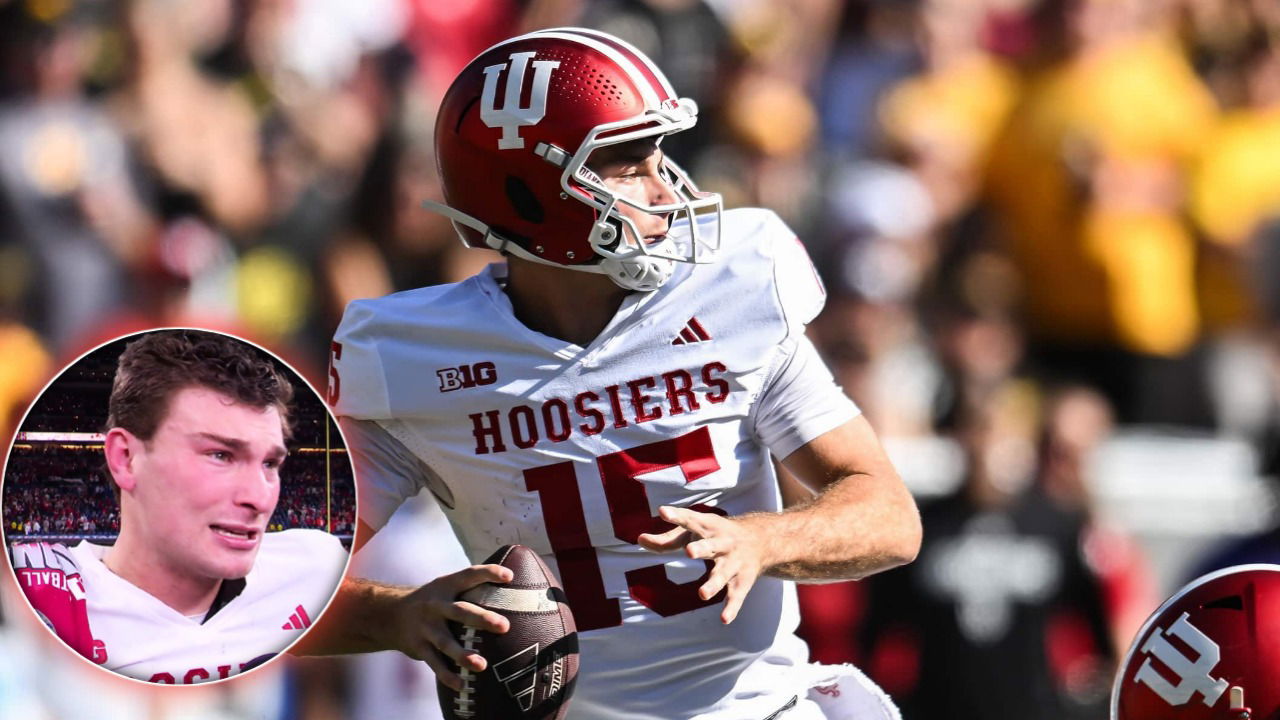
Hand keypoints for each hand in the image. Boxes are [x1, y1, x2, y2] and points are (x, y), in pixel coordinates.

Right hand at [390, 564, 511, 690]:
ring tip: (481, 665)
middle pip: (460, 611)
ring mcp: (426, 627)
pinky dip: (447, 675)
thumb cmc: (434, 601)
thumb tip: (513, 590)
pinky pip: (434, 663)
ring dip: (463, 654)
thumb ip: (471, 589)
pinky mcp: (419, 647)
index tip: (509, 577)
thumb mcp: (446, 587)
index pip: (469, 575)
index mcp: (446, 585)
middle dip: (482, 619)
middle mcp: (435, 605)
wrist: (389, 614)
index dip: (488, 573)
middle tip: (504, 626)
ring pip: (446, 642)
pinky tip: (461, 684)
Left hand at [637, 506, 768, 623]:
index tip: (663, 512)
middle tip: (689, 552)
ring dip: (714, 583)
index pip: (690, 520)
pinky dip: (732, 608)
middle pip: (711, 546)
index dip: (677, 516)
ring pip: (723, 573)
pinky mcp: (742, 581)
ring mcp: (734, 562)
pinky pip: (736, 596)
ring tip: (702, 594)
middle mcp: (723, 543)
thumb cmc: (716, 534)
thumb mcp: (694, 533)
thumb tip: (640, 540)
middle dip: (701, 549)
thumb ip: (667, 539)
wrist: (761, 539)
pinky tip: (724, 619)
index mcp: (708, 527)